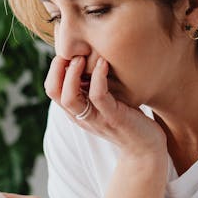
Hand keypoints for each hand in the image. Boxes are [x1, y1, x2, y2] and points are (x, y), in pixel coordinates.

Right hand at [45, 54, 166, 161]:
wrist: (146, 147)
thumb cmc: (128, 118)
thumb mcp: (106, 101)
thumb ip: (93, 86)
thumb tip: (89, 56)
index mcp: (76, 111)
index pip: (52, 89)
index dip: (55, 68)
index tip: (69, 51)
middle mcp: (81, 116)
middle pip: (54, 93)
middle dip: (58, 68)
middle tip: (72, 52)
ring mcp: (96, 119)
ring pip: (69, 98)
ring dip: (73, 74)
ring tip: (83, 57)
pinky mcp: (113, 118)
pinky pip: (98, 97)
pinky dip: (97, 78)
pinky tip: (103, 63)